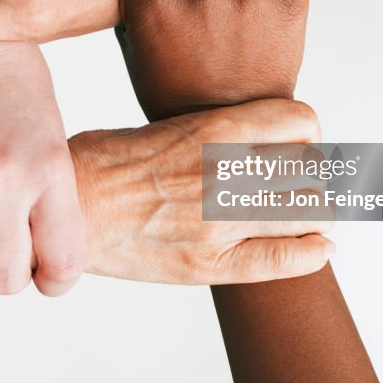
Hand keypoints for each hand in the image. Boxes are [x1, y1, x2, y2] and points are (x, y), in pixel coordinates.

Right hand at [0, 46, 84, 298]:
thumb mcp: (51, 134)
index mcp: (50, 165)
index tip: (45, 276)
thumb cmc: (13, 86)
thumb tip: (38, 260)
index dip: (55, 282)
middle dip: (5, 283)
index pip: (63, 262)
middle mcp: (3, 174)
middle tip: (0, 266)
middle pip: (4, 278)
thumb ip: (48, 195)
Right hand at [76, 98, 332, 283]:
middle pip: (312, 167)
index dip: (306, 132)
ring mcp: (220, 219)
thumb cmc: (104, 165)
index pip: (301, 119)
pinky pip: (286, 260)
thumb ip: (217, 134)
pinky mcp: (209, 262)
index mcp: (212, 129)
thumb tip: (258, 143)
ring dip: (315, 213)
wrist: (67, 210)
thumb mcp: (166, 127)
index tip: (297, 143)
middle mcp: (224, 171)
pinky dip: (312, 253)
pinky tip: (314, 248)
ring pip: (312, 210)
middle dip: (310, 175)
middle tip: (295, 184)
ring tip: (301, 216)